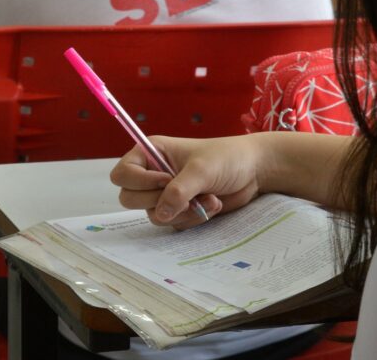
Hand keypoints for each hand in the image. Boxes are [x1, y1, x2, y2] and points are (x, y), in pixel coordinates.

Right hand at [110, 135, 264, 229]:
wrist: (254, 172)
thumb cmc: (227, 158)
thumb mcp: (201, 170)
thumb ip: (178, 191)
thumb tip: (161, 213)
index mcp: (150, 153)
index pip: (122, 174)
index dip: (140, 182)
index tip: (166, 181)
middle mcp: (152, 173)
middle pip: (129, 198)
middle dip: (159, 200)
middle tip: (184, 192)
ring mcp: (164, 193)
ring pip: (153, 215)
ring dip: (182, 211)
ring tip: (207, 197)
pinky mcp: (178, 209)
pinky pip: (172, 223)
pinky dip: (193, 217)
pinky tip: (211, 203)